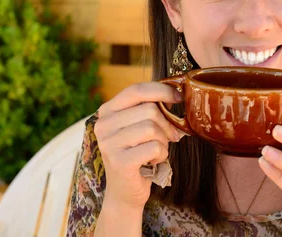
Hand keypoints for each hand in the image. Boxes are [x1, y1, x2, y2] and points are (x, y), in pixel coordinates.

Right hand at [94, 82, 182, 209]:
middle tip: (170, 137)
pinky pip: (154, 147)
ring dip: (164, 141)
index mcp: (107, 111)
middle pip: (149, 109)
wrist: (125, 192)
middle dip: (166, 124)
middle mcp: (103, 125)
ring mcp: (108, 143)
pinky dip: (161, 155)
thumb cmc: (138, 154)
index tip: (178, 97)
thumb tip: (177, 95)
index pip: (136, 90)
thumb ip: (150, 109)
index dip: (161, 90)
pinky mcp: (119, 161)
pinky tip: (153, 161)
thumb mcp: (140, 127)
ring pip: (152, 128)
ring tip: (157, 150)